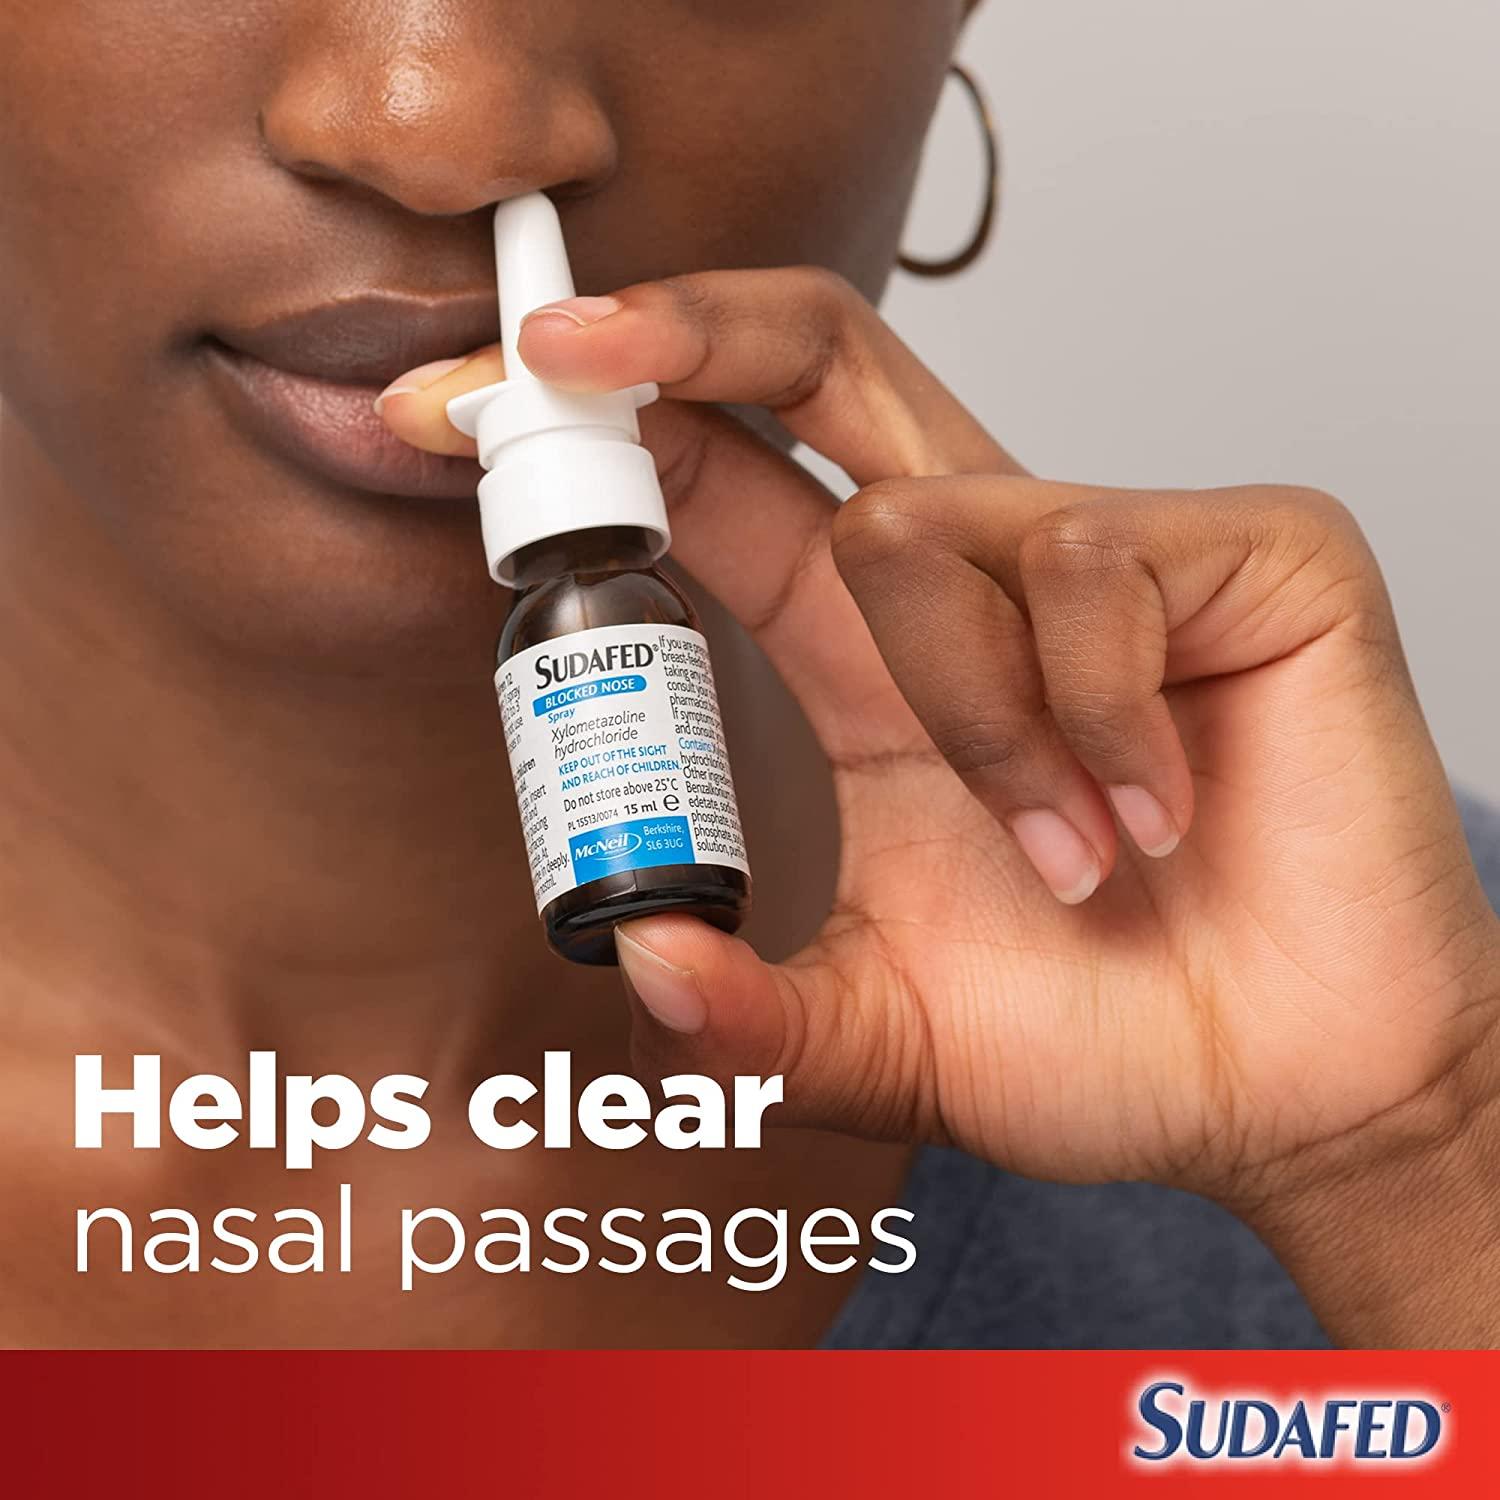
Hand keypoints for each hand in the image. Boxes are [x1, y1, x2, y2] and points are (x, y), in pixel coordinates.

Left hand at [380, 270, 1499, 1333]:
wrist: (1293, 1088)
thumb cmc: (1105, 1039)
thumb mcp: (883, 1036)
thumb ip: (751, 1011)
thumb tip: (636, 959)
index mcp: (869, 666)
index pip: (723, 485)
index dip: (598, 434)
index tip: (464, 411)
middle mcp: (976, 580)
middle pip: (817, 356)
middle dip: (680, 324)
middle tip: (561, 347)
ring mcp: (1110, 553)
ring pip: (932, 527)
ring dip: (972, 721)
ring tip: (1062, 853)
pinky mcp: (1247, 555)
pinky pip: (1095, 570)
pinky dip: (1098, 719)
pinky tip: (1152, 814)